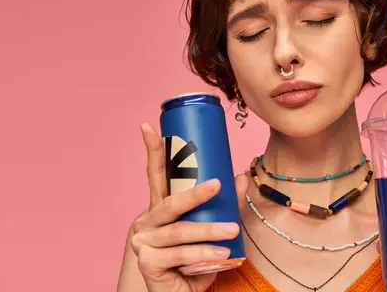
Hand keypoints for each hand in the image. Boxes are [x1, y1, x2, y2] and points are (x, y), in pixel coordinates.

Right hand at [130, 123, 248, 291]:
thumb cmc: (191, 258)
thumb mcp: (209, 228)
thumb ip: (224, 205)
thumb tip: (242, 176)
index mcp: (159, 207)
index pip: (154, 174)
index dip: (152, 149)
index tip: (147, 125)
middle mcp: (148, 221)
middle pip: (170, 201)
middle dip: (195, 193)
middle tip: (218, 185)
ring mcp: (145, 241)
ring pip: (180, 230)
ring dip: (209, 230)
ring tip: (232, 230)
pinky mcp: (148, 261)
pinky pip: (180, 254)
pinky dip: (203, 253)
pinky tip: (221, 254)